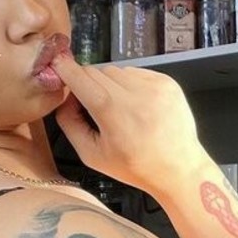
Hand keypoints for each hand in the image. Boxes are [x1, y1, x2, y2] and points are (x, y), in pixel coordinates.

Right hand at [49, 53, 212, 195]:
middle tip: (97, 109)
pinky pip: (137, 72)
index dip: (65, 70)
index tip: (58, 67)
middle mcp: (135, 94)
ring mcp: (154, 86)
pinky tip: (138, 108)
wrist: (178, 170)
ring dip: (111, 85)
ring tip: (122, 112)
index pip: (80, 76)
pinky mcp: (167, 82)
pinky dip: (131, 85)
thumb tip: (63, 97)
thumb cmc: (136, 167)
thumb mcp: (92, 155)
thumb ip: (69, 123)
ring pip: (116, 70)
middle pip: (96, 71)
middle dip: (89, 85)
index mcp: (113, 112)